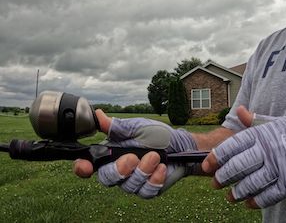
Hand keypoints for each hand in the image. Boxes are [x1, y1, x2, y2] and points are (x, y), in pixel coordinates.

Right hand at [73, 110, 196, 198]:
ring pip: (128, 186)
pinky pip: (145, 191)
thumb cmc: (158, 134)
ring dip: (143, 170)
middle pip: (106, 178)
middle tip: (133, 158)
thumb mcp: (137, 127)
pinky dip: (154, 179)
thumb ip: (117, 127)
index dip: (83, 167)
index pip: (90, 164)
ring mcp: (133, 181)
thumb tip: (97, 115)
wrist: (181, 146)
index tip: (85, 166)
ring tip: (155, 156)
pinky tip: (161, 168)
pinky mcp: (147, 190)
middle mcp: (119, 169)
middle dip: (120, 169)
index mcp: (112, 153)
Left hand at [202, 106, 285, 207]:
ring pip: (250, 184)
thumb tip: (238, 111)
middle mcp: (269, 150)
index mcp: (263, 134)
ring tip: (230, 196)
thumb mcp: (276, 122)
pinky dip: (255, 201)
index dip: (217, 157)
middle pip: (238, 167)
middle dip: (222, 177)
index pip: (233, 146)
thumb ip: (255, 121)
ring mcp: (279, 168)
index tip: (207, 165)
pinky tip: (248, 202)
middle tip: (215, 183)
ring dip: (236, 193)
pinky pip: (267, 196)